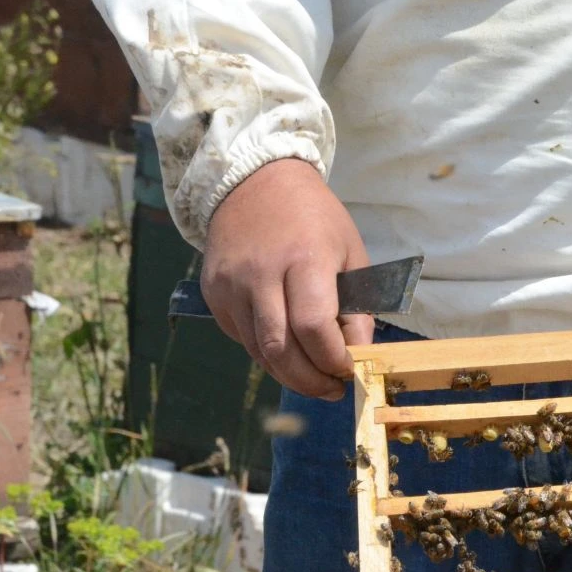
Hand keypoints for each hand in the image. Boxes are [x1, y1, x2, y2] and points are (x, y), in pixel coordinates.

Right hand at [202, 158, 372, 401]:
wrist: (253, 182)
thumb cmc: (313, 218)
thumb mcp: (350, 252)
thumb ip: (357, 306)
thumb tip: (358, 354)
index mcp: (303, 259)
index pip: (313, 327)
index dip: (333, 359)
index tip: (349, 370)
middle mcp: (260, 274)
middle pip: (281, 349)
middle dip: (310, 381)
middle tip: (333, 390)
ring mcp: (230, 285)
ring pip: (259, 351)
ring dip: (289, 375)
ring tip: (314, 379)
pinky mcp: (213, 293)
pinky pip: (242, 338)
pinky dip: (267, 354)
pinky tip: (287, 350)